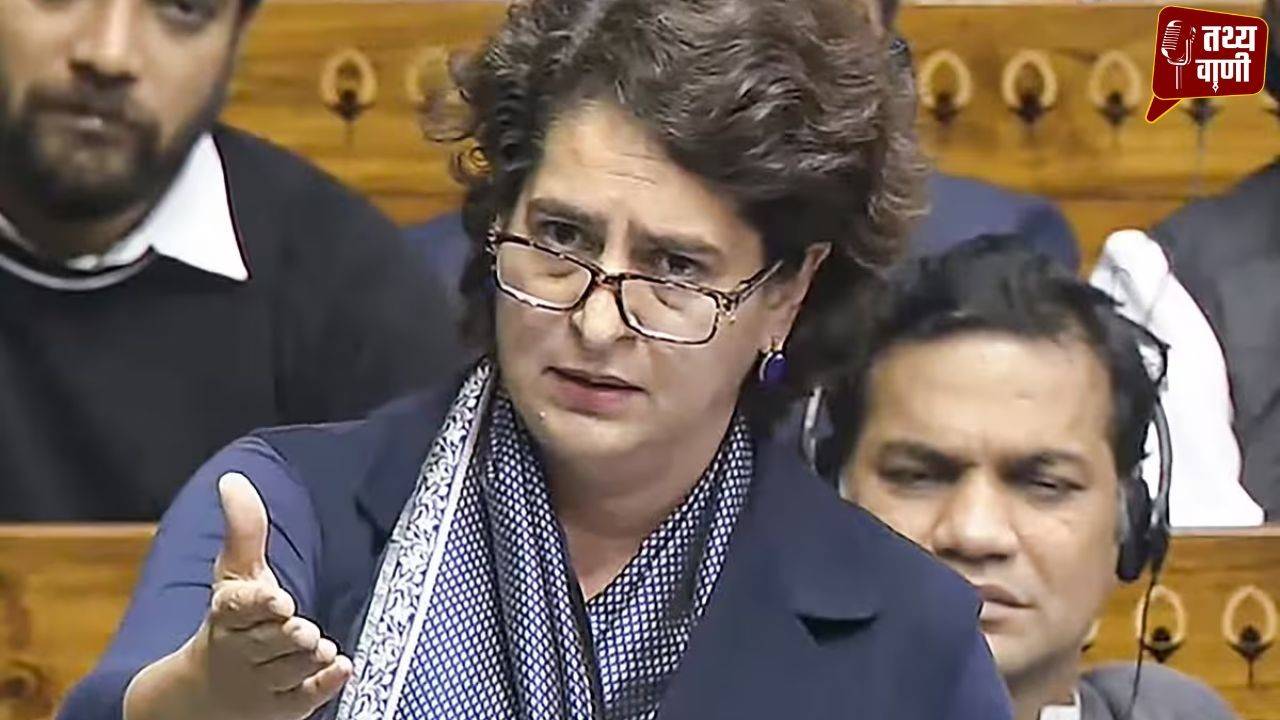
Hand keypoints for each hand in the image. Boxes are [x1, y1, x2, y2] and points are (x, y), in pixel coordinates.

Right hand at [126, 472, 351, 719]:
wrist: (206, 694)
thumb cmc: (233, 621)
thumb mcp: (234, 575)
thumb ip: (244, 529)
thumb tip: (233, 480)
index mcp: (228, 615)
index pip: (236, 608)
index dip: (256, 604)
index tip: (276, 598)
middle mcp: (243, 649)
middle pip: (264, 642)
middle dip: (284, 635)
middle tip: (303, 629)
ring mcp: (263, 680)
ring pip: (286, 670)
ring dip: (304, 659)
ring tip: (319, 645)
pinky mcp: (285, 704)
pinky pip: (305, 696)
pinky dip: (324, 684)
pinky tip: (342, 667)